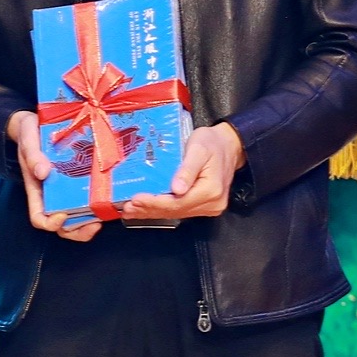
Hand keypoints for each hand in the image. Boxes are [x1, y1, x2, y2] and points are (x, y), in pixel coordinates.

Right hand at [8, 110, 103, 241]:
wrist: (36, 122)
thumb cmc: (28, 134)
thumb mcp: (28, 141)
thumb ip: (32, 155)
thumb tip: (43, 173)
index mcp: (37, 190)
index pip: (39, 218)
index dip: (50, 223)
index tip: (62, 215)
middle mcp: (51, 195)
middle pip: (62, 226)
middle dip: (78, 230)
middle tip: (94, 224)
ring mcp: (66, 190)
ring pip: (78, 217)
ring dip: (91, 222)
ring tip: (105, 215)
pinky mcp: (79, 180)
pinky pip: (88, 198)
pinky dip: (99, 203)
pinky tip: (110, 197)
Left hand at [116, 120, 242, 223]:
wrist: (229, 146)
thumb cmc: (212, 143)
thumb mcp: (198, 149)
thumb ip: (187, 169)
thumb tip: (176, 189)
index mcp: (211, 190)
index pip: (178, 202)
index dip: (155, 202)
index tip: (136, 199)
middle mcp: (211, 204)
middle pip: (175, 210)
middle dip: (149, 209)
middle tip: (127, 207)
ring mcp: (209, 207)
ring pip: (176, 213)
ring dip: (152, 212)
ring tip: (131, 210)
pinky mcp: (204, 206)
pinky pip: (180, 210)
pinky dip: (162, 209)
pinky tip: (146, 209)